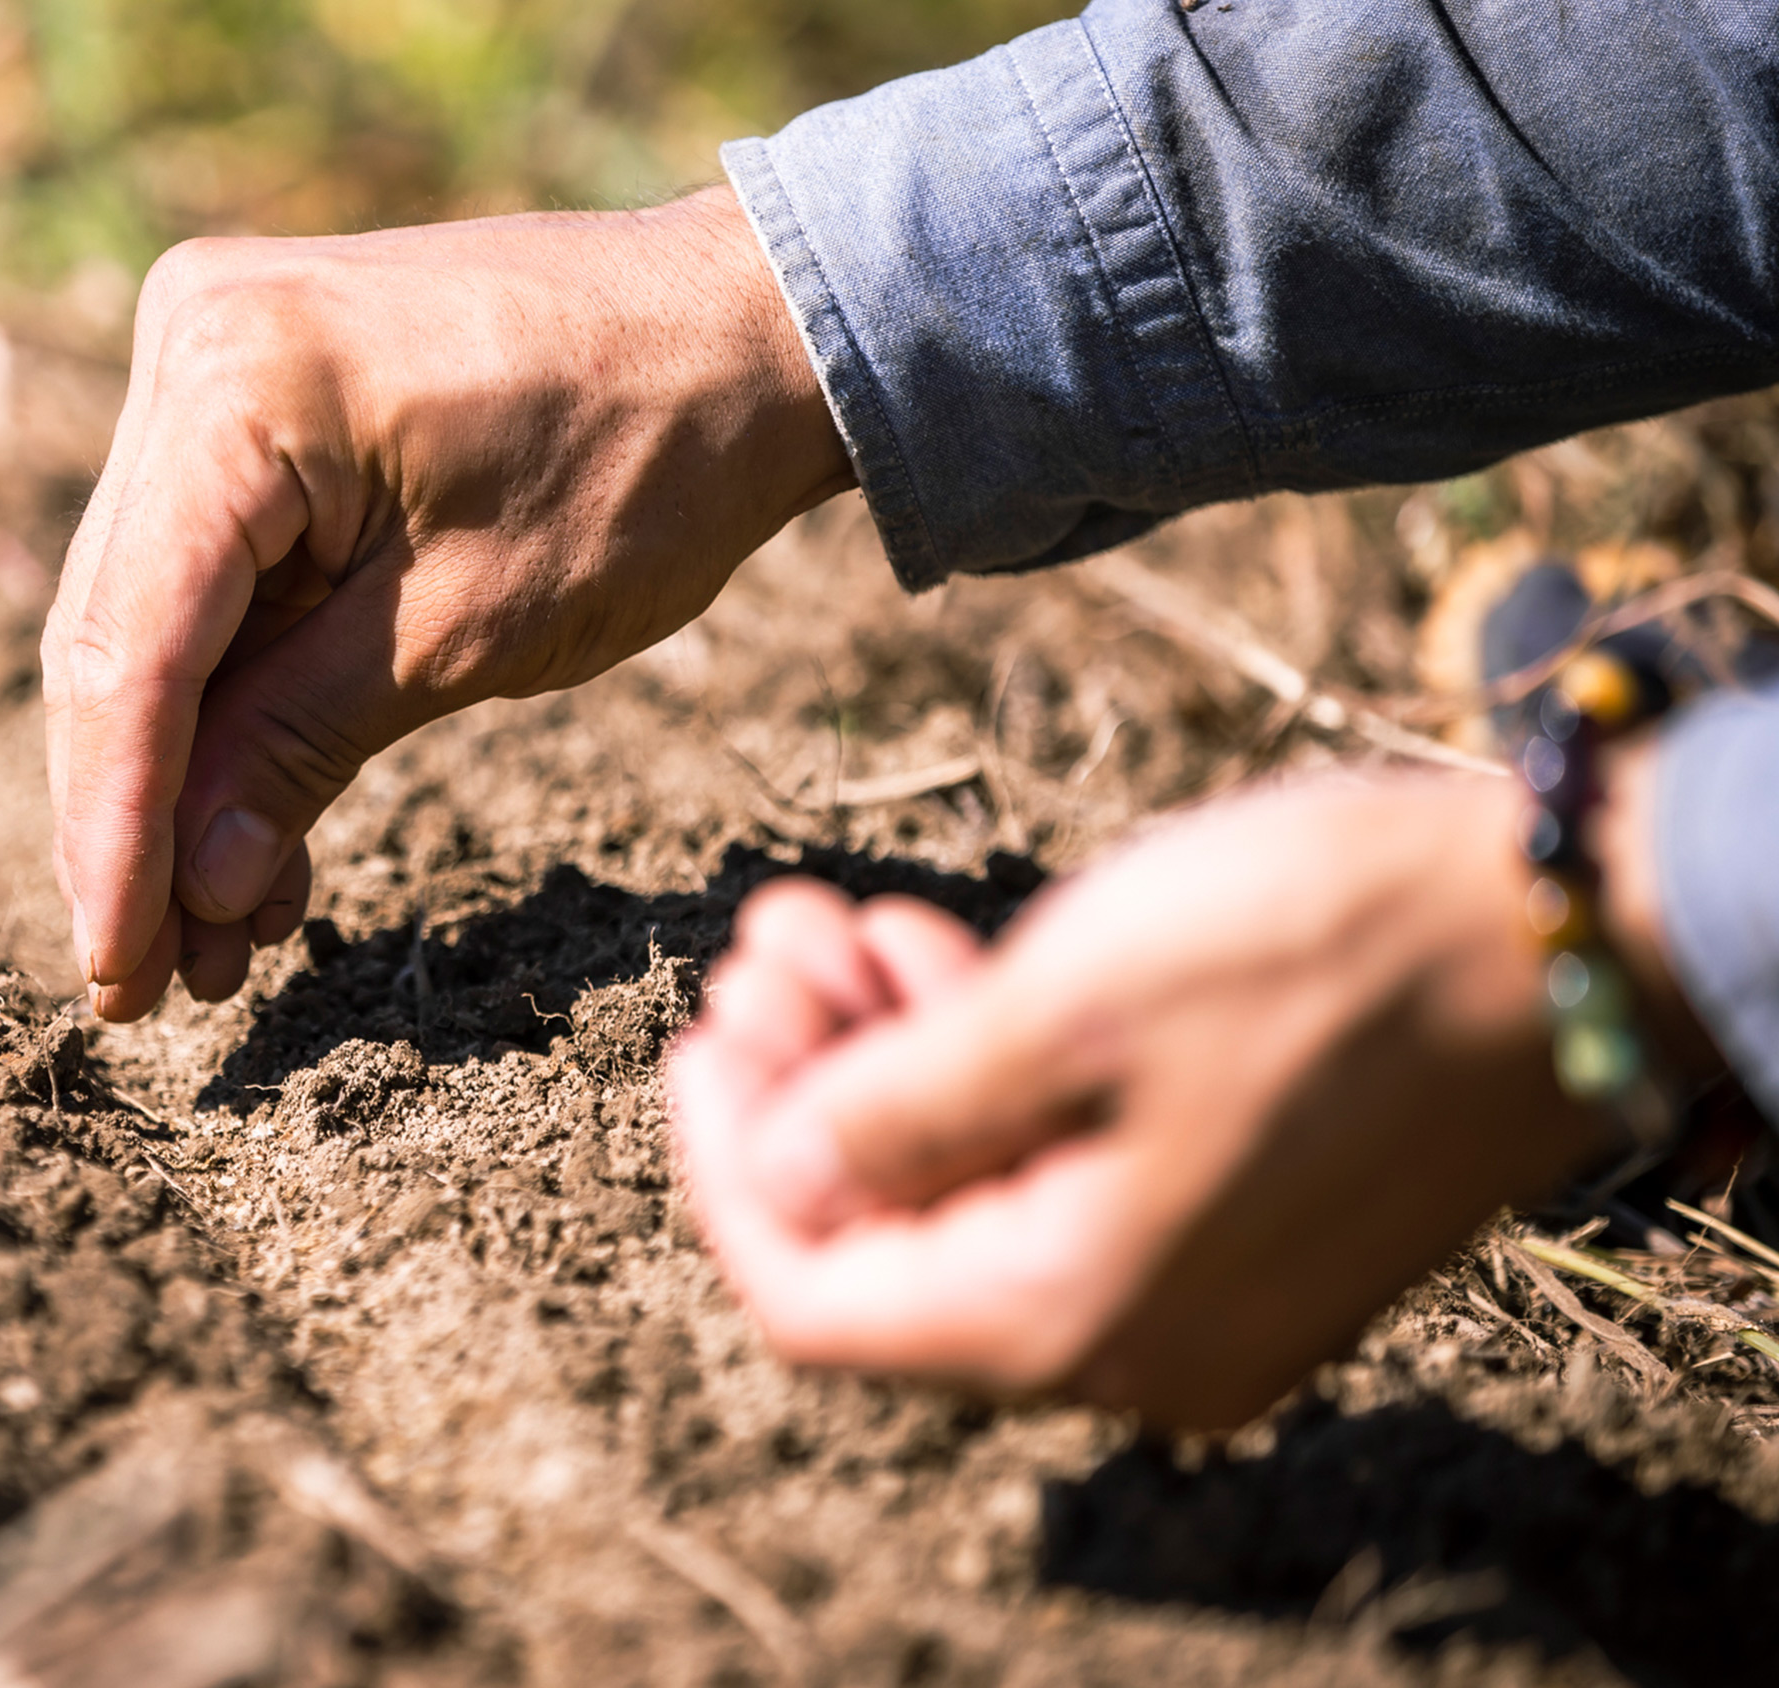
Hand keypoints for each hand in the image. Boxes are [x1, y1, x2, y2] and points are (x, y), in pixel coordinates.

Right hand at [43, 187, 853, 1018]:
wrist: (746, 329)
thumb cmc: (643, 460)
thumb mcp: (467, 631)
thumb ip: (299, 747)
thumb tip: (191, 891)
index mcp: (235, 381)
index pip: (133, 647)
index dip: (116, 828)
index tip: (115, 970)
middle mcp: (190, 345)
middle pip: (117, 638)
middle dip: (136, 826)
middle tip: (148, 989)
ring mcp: (211, 363)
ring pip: (150, 625)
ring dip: (182, 788)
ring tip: (218, 950)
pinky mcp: (250, 402)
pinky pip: (209, 584)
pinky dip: (234, 711)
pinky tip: (255, 848)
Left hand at [667, 765, 1686, 1429]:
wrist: (1560, 921)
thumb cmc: (1313, 949)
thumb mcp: (1062, 1009)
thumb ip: (895, 1112)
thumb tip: (781, 1175)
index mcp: (1068, 1315)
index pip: (816, 1300)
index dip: (724, 1171)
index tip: (694, 1040)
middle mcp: (1125, 1339)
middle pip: (889, 1236)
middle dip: (802, 1082)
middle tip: (765, 942)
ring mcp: (1190, 1283)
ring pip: (970, 1181)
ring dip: (880, 1050)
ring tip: (823, 916)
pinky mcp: (1236, 1211)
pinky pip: (1060, 1159)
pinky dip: (983, 1058)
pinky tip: (925, 944)